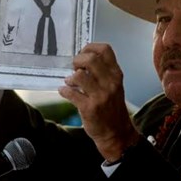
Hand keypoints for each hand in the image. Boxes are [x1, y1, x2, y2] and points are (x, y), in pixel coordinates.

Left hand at [59, 43, 139, 161]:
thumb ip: (102, 73)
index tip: (82, 53)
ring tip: (70, 82)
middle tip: (74, 68)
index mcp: (116, 74)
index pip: (105, 49)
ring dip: (70, 78)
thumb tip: (81, 61)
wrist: (116, 133)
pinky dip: (64, 90)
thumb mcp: (114, 86)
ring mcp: (100, 96)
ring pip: (79, 76)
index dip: (90, 47)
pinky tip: (64, 92)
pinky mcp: (89, 108)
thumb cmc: (112, 108)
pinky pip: (71, 93)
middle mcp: (110, 83)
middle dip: (77, 60)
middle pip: (90, 59)